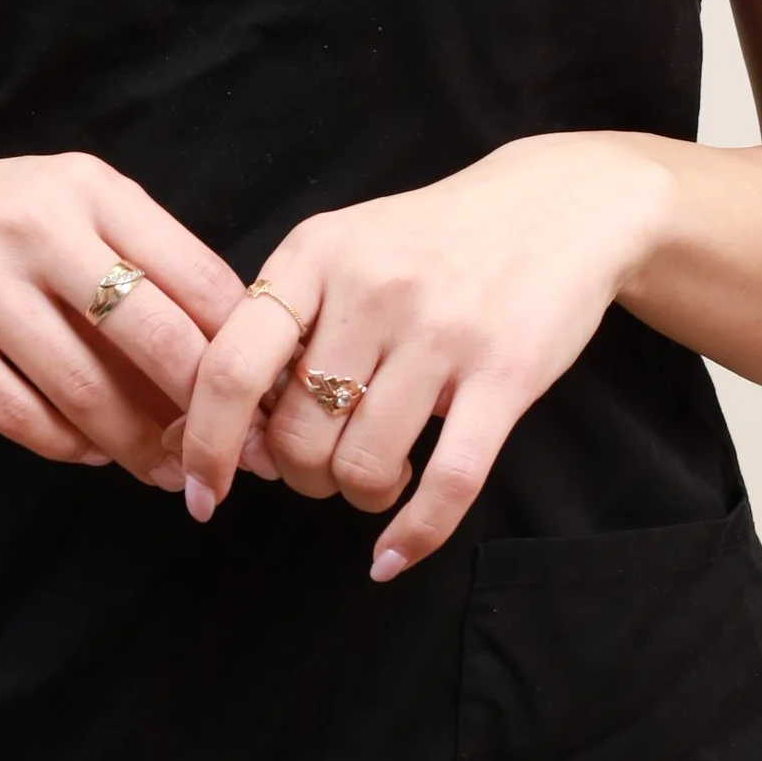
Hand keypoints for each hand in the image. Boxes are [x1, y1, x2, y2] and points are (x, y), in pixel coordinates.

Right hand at [0, 140, 244, 480]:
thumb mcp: (67, 209)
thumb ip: (142, 264)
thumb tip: (235, 358)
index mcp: (90, 187)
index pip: (198, 277)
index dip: (245, 352)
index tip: (271, 405)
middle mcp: (37, 225)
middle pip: (154, 337)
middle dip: (205, 413)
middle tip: (231, 460)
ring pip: (86, 390)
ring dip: (136, 447)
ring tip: (166, 473)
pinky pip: (19, 414)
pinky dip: (66, 446)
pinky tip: (89, 454)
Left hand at [176, 135, 680, 575]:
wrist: (560, 205)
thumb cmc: (434, 240)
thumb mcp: (345, 246)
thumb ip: (289, 320)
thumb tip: (234, 427)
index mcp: (315, 255)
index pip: (230, 367)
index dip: (206, 444)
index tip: (201, 492)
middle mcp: (372, 289)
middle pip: (295, 434)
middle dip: (301, 474)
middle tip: (327, 464)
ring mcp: (441, 330)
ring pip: (362, 465)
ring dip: (359, 495)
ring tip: (380, 472)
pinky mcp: (506, 371)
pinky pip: (448, 481)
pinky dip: (413, 535)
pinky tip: (393, 555)